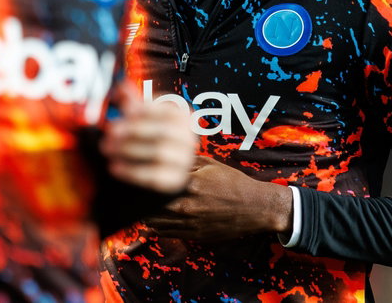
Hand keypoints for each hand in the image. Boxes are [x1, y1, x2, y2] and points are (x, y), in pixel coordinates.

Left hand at [99, 89, 196, 193]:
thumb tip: (121, 84)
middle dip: (133, 131)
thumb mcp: (146, 117)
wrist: (167, 166)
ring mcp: (184, 160)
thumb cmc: (154, 135)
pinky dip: (132, 171)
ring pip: (158, 153)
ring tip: (107, 148)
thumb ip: (134, 102)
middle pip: (162, 132)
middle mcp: (189, 138)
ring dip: (129, 150)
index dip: (144, 110)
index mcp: (183, 117)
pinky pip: (154, 176)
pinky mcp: (175, 180)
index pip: (167, 111)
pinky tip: (114, 166)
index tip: (124, 110)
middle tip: (110, 131)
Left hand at [142, 156, 293, 240]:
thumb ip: (186, 161)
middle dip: (141, 200)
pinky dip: (156, 228)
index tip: (136, 178)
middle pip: (150, 207)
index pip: (154, 185)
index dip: (142, 182)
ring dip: (146, 215)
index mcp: (189, 183)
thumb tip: (165, 157)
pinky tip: (155, 221)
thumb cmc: (233, 182)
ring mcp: (190, 223)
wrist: (255, 207)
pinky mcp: (194, 235)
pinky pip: (166, 234)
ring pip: (155, 223)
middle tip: (136, 194)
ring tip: (144, 207)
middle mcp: (187, 205)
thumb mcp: (211, 164)